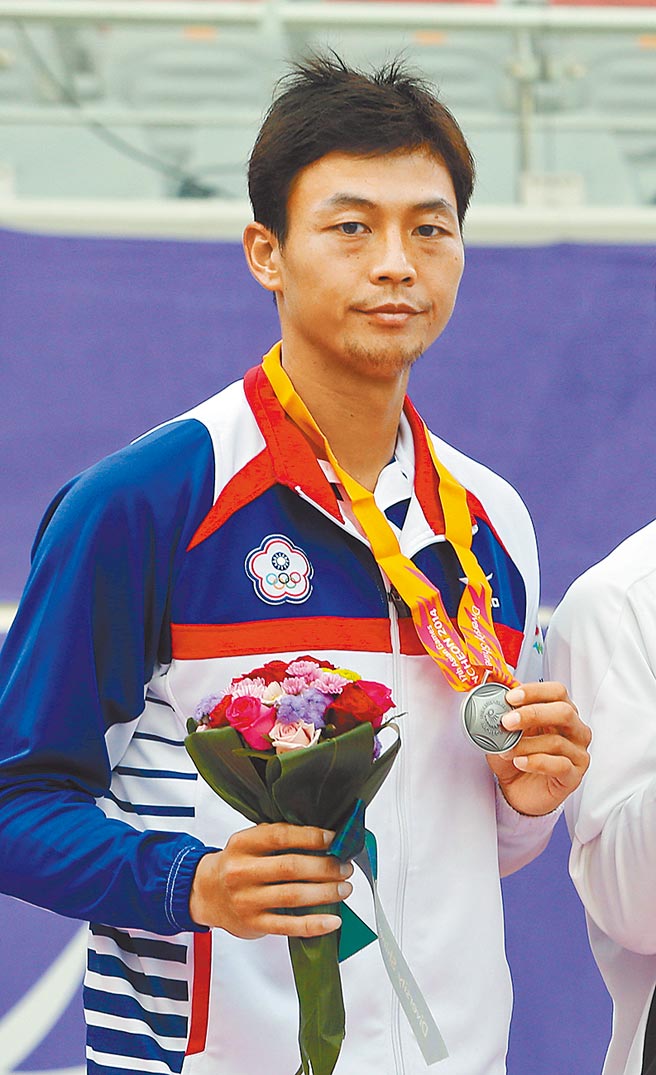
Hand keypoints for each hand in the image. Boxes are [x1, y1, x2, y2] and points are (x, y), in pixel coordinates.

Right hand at [189, 822, 352, 938]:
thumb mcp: (248, 843)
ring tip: (344, 889)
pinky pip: (289, 926)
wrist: (205, 894)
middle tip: (345, 867)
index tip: (334, 839)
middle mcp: (242, 871)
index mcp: (242, 844)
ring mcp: (246, 900)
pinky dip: (314, 924)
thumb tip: (324, 838)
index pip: (280, 835)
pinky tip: (333, 920)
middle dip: (325, 867)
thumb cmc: (237, 864)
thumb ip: (277, 838)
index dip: (310, 836)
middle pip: (290, 867)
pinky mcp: (253, 924)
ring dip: (325, 892)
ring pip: (293, 896)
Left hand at [486, 681, 590, 816]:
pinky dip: (536, 762)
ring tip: (506, 749)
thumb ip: (503, 714)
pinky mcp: (574, 776)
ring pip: (557, 741)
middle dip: (532, 713)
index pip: (557, 691)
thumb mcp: (506, 732)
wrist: (518, 791)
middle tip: (507, 721)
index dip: (535, 691)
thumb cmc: (516, 756)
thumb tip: (490, 696)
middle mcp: (575, 730)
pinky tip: (520, 762)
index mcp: (561, 711)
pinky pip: (560, 765)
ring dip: (525, 744)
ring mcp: (577, 753)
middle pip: (564, 712)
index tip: (511, 697)